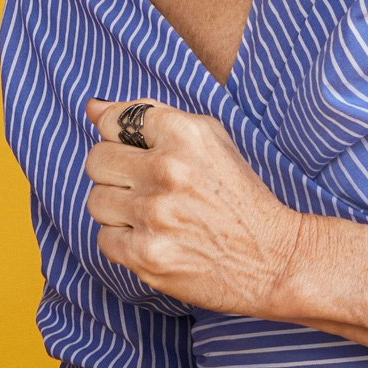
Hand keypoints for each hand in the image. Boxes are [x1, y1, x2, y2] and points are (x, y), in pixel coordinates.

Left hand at [84, 97, 309, 318]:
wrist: (275, 260)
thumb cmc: (238, 196)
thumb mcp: (207, 139)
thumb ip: (149, 116)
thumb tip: (92, 107)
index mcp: (184, 134)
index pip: (112, 120)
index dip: (119, 138)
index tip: (138, 153)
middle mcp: (168, 170)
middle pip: (96, 160)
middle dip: (114, 173)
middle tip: (144, 187)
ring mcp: (155, 216)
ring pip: (96, 201)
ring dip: (118, 210)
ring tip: (153, 215)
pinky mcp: (148, 257)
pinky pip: (104, 239)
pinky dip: (124, 242)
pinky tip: (155, 239)